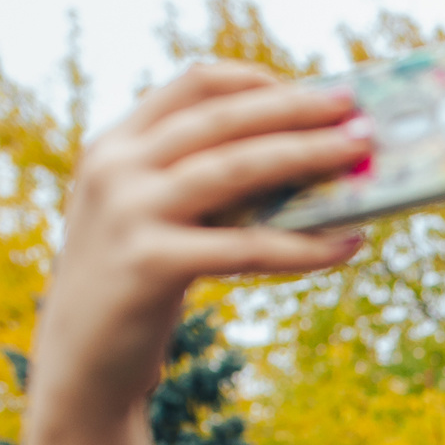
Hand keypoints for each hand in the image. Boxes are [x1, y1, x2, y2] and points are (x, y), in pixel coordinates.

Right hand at [32, 63, 370, 431]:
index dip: (260, 80)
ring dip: (308, 155)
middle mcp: (116, 167)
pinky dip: (306, 244)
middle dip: (299, 110)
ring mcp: (129, 212)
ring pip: (238, 169)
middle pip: (225, 119)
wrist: (83, 364)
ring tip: (361, 157)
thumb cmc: (135, 288)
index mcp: (114, 145)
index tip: (315, 91)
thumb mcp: (153, 219)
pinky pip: (249, 246)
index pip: (194, 85)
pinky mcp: (151, 263)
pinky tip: (349, 243)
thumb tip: (303, 163)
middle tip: (359, 114)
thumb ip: (200, 184)